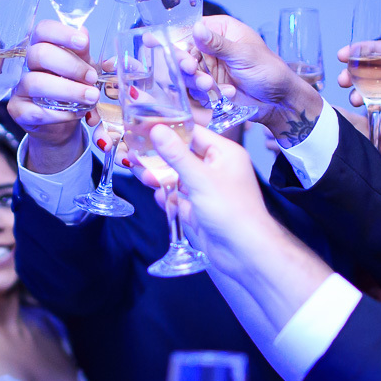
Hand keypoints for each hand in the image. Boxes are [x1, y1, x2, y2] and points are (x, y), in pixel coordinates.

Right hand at [8, 19, 98, 172]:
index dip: (61, 33)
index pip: (43, 30)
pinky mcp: (19, 110)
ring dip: (68, 90)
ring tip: (91, 97)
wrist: (62, 123)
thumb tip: (89, 37)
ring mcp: (21, 88)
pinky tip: (76, 114)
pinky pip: (35, 111)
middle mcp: (29, 64)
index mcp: (45, 46)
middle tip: (92, 78)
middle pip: (39, 54)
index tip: (83, 43)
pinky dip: (59, 113)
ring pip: (36, 83)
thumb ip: (86, 55)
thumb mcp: (85, 70)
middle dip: (70, 65)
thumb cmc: (74, 89)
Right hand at [143, 124, 279, 275]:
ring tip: (140, 174)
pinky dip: (168, 197)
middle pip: (183, 156)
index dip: (169, 129)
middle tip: (135, 152)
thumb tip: (157, 130)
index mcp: (225, 154)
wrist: (245, 254)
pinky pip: (180, 199)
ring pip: (179, 178)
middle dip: (159, 155)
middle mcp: (218, 169)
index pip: (193, 133)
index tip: (144, 127)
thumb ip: (176, 155)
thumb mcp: (200, 178)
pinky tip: (158, 195)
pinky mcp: (201, 210)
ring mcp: (209, 191)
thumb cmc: (232, 212)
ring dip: (160, 176)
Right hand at [190, 17, 324, 144]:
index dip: (181, 43)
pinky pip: (196, 91)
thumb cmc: (268, 70)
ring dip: (198, 83)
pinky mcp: (209, 87)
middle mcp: (210, 48)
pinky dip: (207, 95)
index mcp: (220, 30)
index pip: (190, 31)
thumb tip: (196, 28)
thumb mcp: (243, 55)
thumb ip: (217, 44)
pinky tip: (227, 94)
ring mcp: (209, 68)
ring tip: (213, 87)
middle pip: (184, 54)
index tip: (179, 55)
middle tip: (193, 71)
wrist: (278, 100)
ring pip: (188, 75)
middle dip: (187, 66)